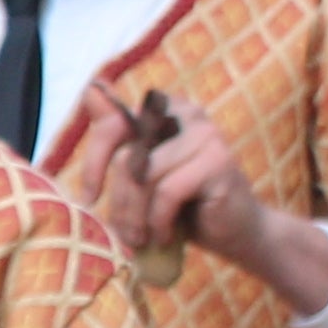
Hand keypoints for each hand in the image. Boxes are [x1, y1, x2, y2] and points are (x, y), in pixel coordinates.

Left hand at [90, 85, 327, 315]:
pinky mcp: (218, 161)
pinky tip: (163, 236)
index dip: (93, 163)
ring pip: (143, 176)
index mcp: (166, 110)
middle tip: (122, 232)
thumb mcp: (141, 172)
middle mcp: (187, 114)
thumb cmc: (181, 204)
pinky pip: (167, 191)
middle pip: (124, 155)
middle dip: (117, 201)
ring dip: (135, 216)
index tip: (89, 199)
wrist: (237, 231)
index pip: (112, 124)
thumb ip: (118, 135)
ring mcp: (206, 135)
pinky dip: (159, 221)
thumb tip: (89, 88)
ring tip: (140, 238)